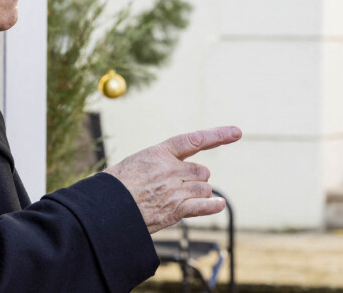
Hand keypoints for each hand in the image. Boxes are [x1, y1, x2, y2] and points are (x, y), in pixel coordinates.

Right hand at [104, 126, 241, 232]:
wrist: (106, 207)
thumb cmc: (117, 185)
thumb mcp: (138, 163)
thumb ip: (161, 163)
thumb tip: (179, 169)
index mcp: (160, 152)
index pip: (195, 139)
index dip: (218, 135)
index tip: (236, 132)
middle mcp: (171, 168)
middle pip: (201, 171)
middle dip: (195, 178)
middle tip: (179, 185)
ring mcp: (175, 189)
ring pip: (204, 187)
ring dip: (198, 192)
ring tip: (180, 197)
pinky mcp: (176, 209)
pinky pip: (203, 206)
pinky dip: (213, 206)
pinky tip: (219, 204)